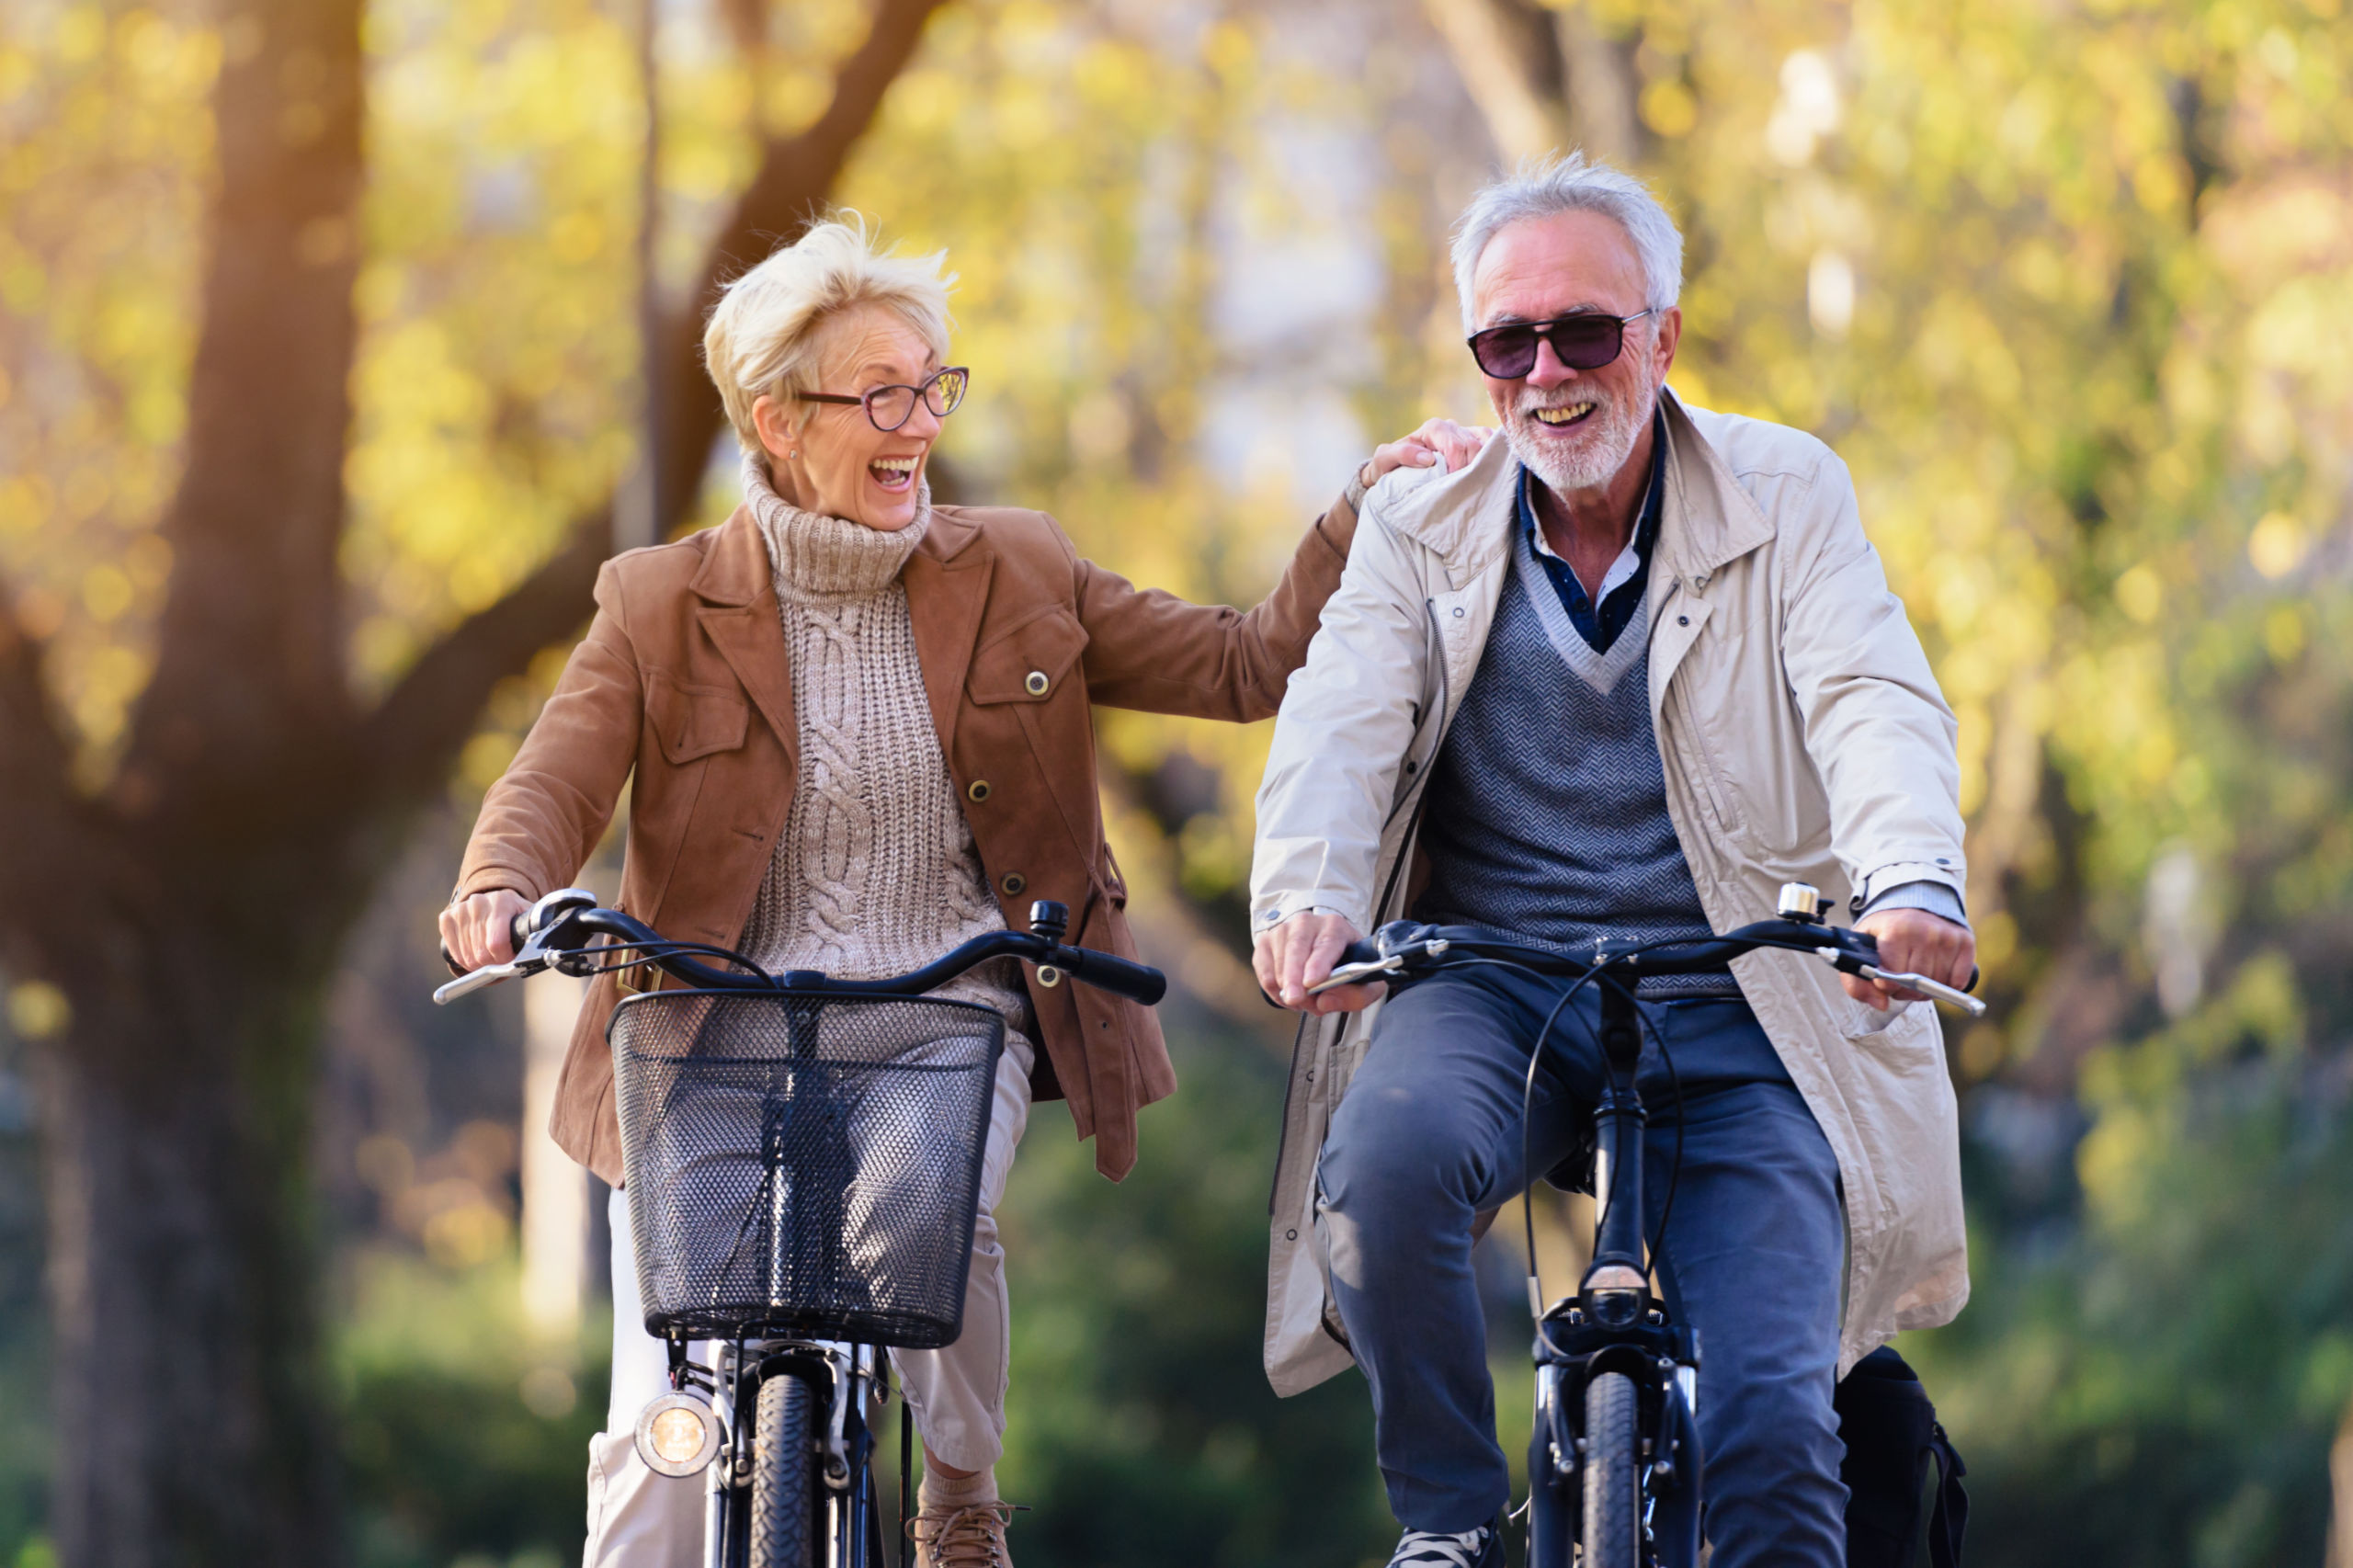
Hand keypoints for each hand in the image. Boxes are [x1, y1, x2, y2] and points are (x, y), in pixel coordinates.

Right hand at [440, 888, 530, 971]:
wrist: (498, 903)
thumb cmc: (516, 919)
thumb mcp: (530, 923)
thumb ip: (534, 936)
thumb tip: (537, 956)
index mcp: (502, 901)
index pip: (496, 944)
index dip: (504, 959)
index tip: (510, 959)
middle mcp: (479, 902)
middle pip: (481, 953)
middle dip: (492, 963)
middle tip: (499, 959)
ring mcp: (460, 909)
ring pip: (466, 956)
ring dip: (478, 963)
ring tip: (488, 956)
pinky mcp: (447, 917)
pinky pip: (452, 950)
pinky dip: (463, 958)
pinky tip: (473, 952)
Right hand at [1252, 911, 1385, 1014]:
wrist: (1321, 949)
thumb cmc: (1345, 966)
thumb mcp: (1364, 982)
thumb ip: (1356, 996)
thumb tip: (1324, 1002)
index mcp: (1336, 927)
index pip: (1328, 942)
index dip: (1319, 962)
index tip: (1312, 982)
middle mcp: (1308, 923)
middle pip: (1297, 948)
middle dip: (1295, 977)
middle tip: (1295, 999)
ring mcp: (1283, 930)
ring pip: (1279, 960)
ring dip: (1288, 988)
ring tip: (1303, 1002)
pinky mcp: (1265, 942)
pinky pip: (1264, 969)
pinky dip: (1273, 989)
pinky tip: (1287, 995)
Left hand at [1361, 418, 1492, 490]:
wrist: (1395, 472)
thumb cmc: (1390, 466)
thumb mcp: (1384, 460)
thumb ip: (1401, 454)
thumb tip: (1429, 458)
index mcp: (1433, 428)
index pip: (1455, 446)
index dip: (1457, 467)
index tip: (1451, 487)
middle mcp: (1452, 427)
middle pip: (1472, 447)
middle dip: (1469, 470)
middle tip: (1462, 491)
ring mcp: (1466, 433)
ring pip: (1485, 446)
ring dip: (1482, 466)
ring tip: (1474, 485)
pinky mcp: (1476, 441)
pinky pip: (1492, 444)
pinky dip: (1493, 457)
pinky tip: (1487, 472)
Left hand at [1846, 907, 1974, 1008]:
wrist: (1915, 903)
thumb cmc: (1885, 930)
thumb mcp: (1861, 948)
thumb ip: (1857, 981)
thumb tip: (1881, 1005)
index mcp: (1896, 931)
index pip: (1893, 978)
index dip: (1887, 986)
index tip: (1884, 980)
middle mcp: (1925, 932)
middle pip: (1916, 985)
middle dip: (1905, 991)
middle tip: (1900, 981)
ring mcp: (1947, 937)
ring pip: (1937, 986)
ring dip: (1925, 990)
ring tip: (1916, 976)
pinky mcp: (1965, 942)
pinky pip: (1958, 982)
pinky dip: (1947, 985)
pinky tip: (1936, 974)